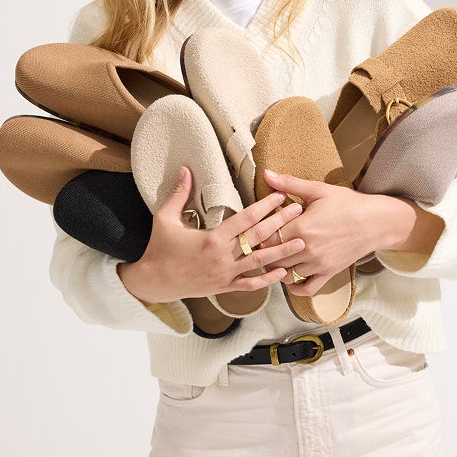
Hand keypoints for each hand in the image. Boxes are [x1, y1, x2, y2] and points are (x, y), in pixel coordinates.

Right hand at [117, 172, 305, 306]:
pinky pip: (251, 285)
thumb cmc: (159, 248)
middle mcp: (224, 256)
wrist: (154, 282)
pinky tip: (283, 272)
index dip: (264, 207)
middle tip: (299, 211)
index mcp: (213, 239)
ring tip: (302, 243)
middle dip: (280, 223)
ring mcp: (227, 274)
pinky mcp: (226, 287)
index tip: (279, 196)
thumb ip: (179, 194)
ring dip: (282, 252)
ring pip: (260, 262)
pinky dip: (267, 280)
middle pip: (259, 238)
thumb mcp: (164, 218)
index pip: (245, 219)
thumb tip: (185, 169)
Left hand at [259, 169, 421, 287]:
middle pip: (271, 258)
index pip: (265, 238)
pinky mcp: (328, 273)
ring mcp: (318, 264)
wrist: (376, 223)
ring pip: (285, 274)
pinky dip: (295, 287)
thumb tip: (266, 173)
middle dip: (263, 253)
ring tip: (273, 258)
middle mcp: (307, 249)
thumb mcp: (319, 190)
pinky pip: (306, 288)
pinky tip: (290, 277)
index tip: (257, 230)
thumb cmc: (348, 204)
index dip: (257, 235)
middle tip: (260, 245)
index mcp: (301, 227)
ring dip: (276, 268)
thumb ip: (289, 184)